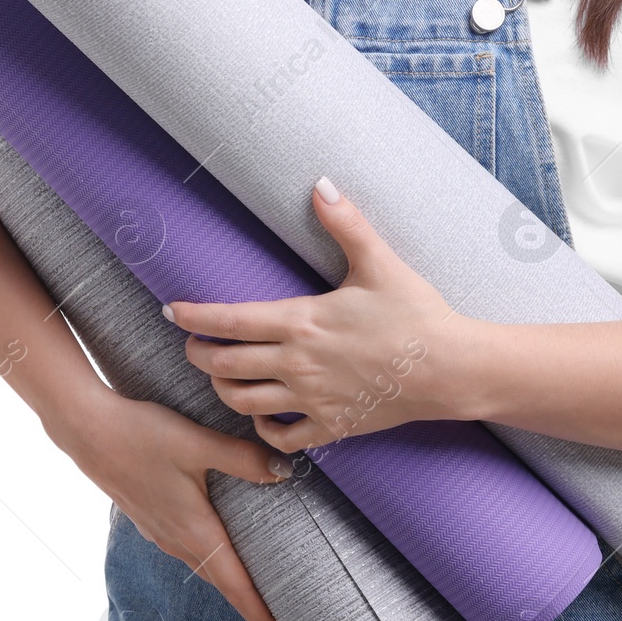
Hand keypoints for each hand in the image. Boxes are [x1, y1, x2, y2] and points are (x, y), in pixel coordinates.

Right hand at [38, 382, 295, 620]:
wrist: (85, 429)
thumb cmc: (141, 435)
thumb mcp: (197, 442)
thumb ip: (242, 459)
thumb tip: (283, 472)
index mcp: (194, 531)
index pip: (236, 587)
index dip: (263, 616)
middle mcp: (176, 540)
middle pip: (222, 582)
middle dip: (252, 603)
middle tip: (284, 617)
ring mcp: (159, 531)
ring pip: (203, 564)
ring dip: (230, 580)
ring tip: (256, 583)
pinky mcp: (148, 516)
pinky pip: (187, 548)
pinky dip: (210, 557)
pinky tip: (216, 540)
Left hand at [168, 175, 475, 452]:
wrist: (450, 368)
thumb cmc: (415, 313)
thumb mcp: (379, 262)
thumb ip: (346, 223)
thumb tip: (321, 183)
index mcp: (302, 322)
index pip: (231, 320)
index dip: (195, 316)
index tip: (172, 310)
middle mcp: (298, 364)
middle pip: (225, 365)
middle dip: (199, 354)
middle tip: (192, 344)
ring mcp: (313, 399)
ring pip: (243, 403)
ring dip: (224, 388)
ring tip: (221, 374)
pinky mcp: (332, 426)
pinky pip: (281, 437)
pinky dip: (263, 427)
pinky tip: (263, 413)